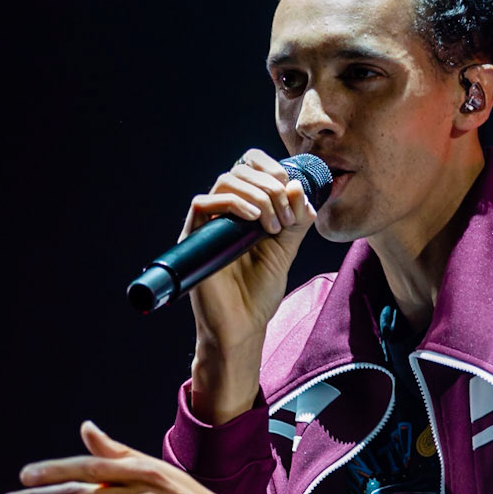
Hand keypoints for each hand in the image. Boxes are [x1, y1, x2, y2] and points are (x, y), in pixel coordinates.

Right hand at [182, 148, 316, 425]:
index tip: (291, 190)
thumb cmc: (259, 294)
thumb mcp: (287, 250)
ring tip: (272, 223)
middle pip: (241, 170)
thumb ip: (296, 220)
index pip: (251, 167)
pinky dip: (232, 203)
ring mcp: (210, 224)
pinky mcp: (194, 238)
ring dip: (255, 194)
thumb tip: (298, 186)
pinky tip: (253, 219)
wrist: (242, 326)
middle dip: (270, 186)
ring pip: (225, 181)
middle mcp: (226, 213)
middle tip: (285, 216)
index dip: (271, 168)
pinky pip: (202, 204)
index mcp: (247, 211)